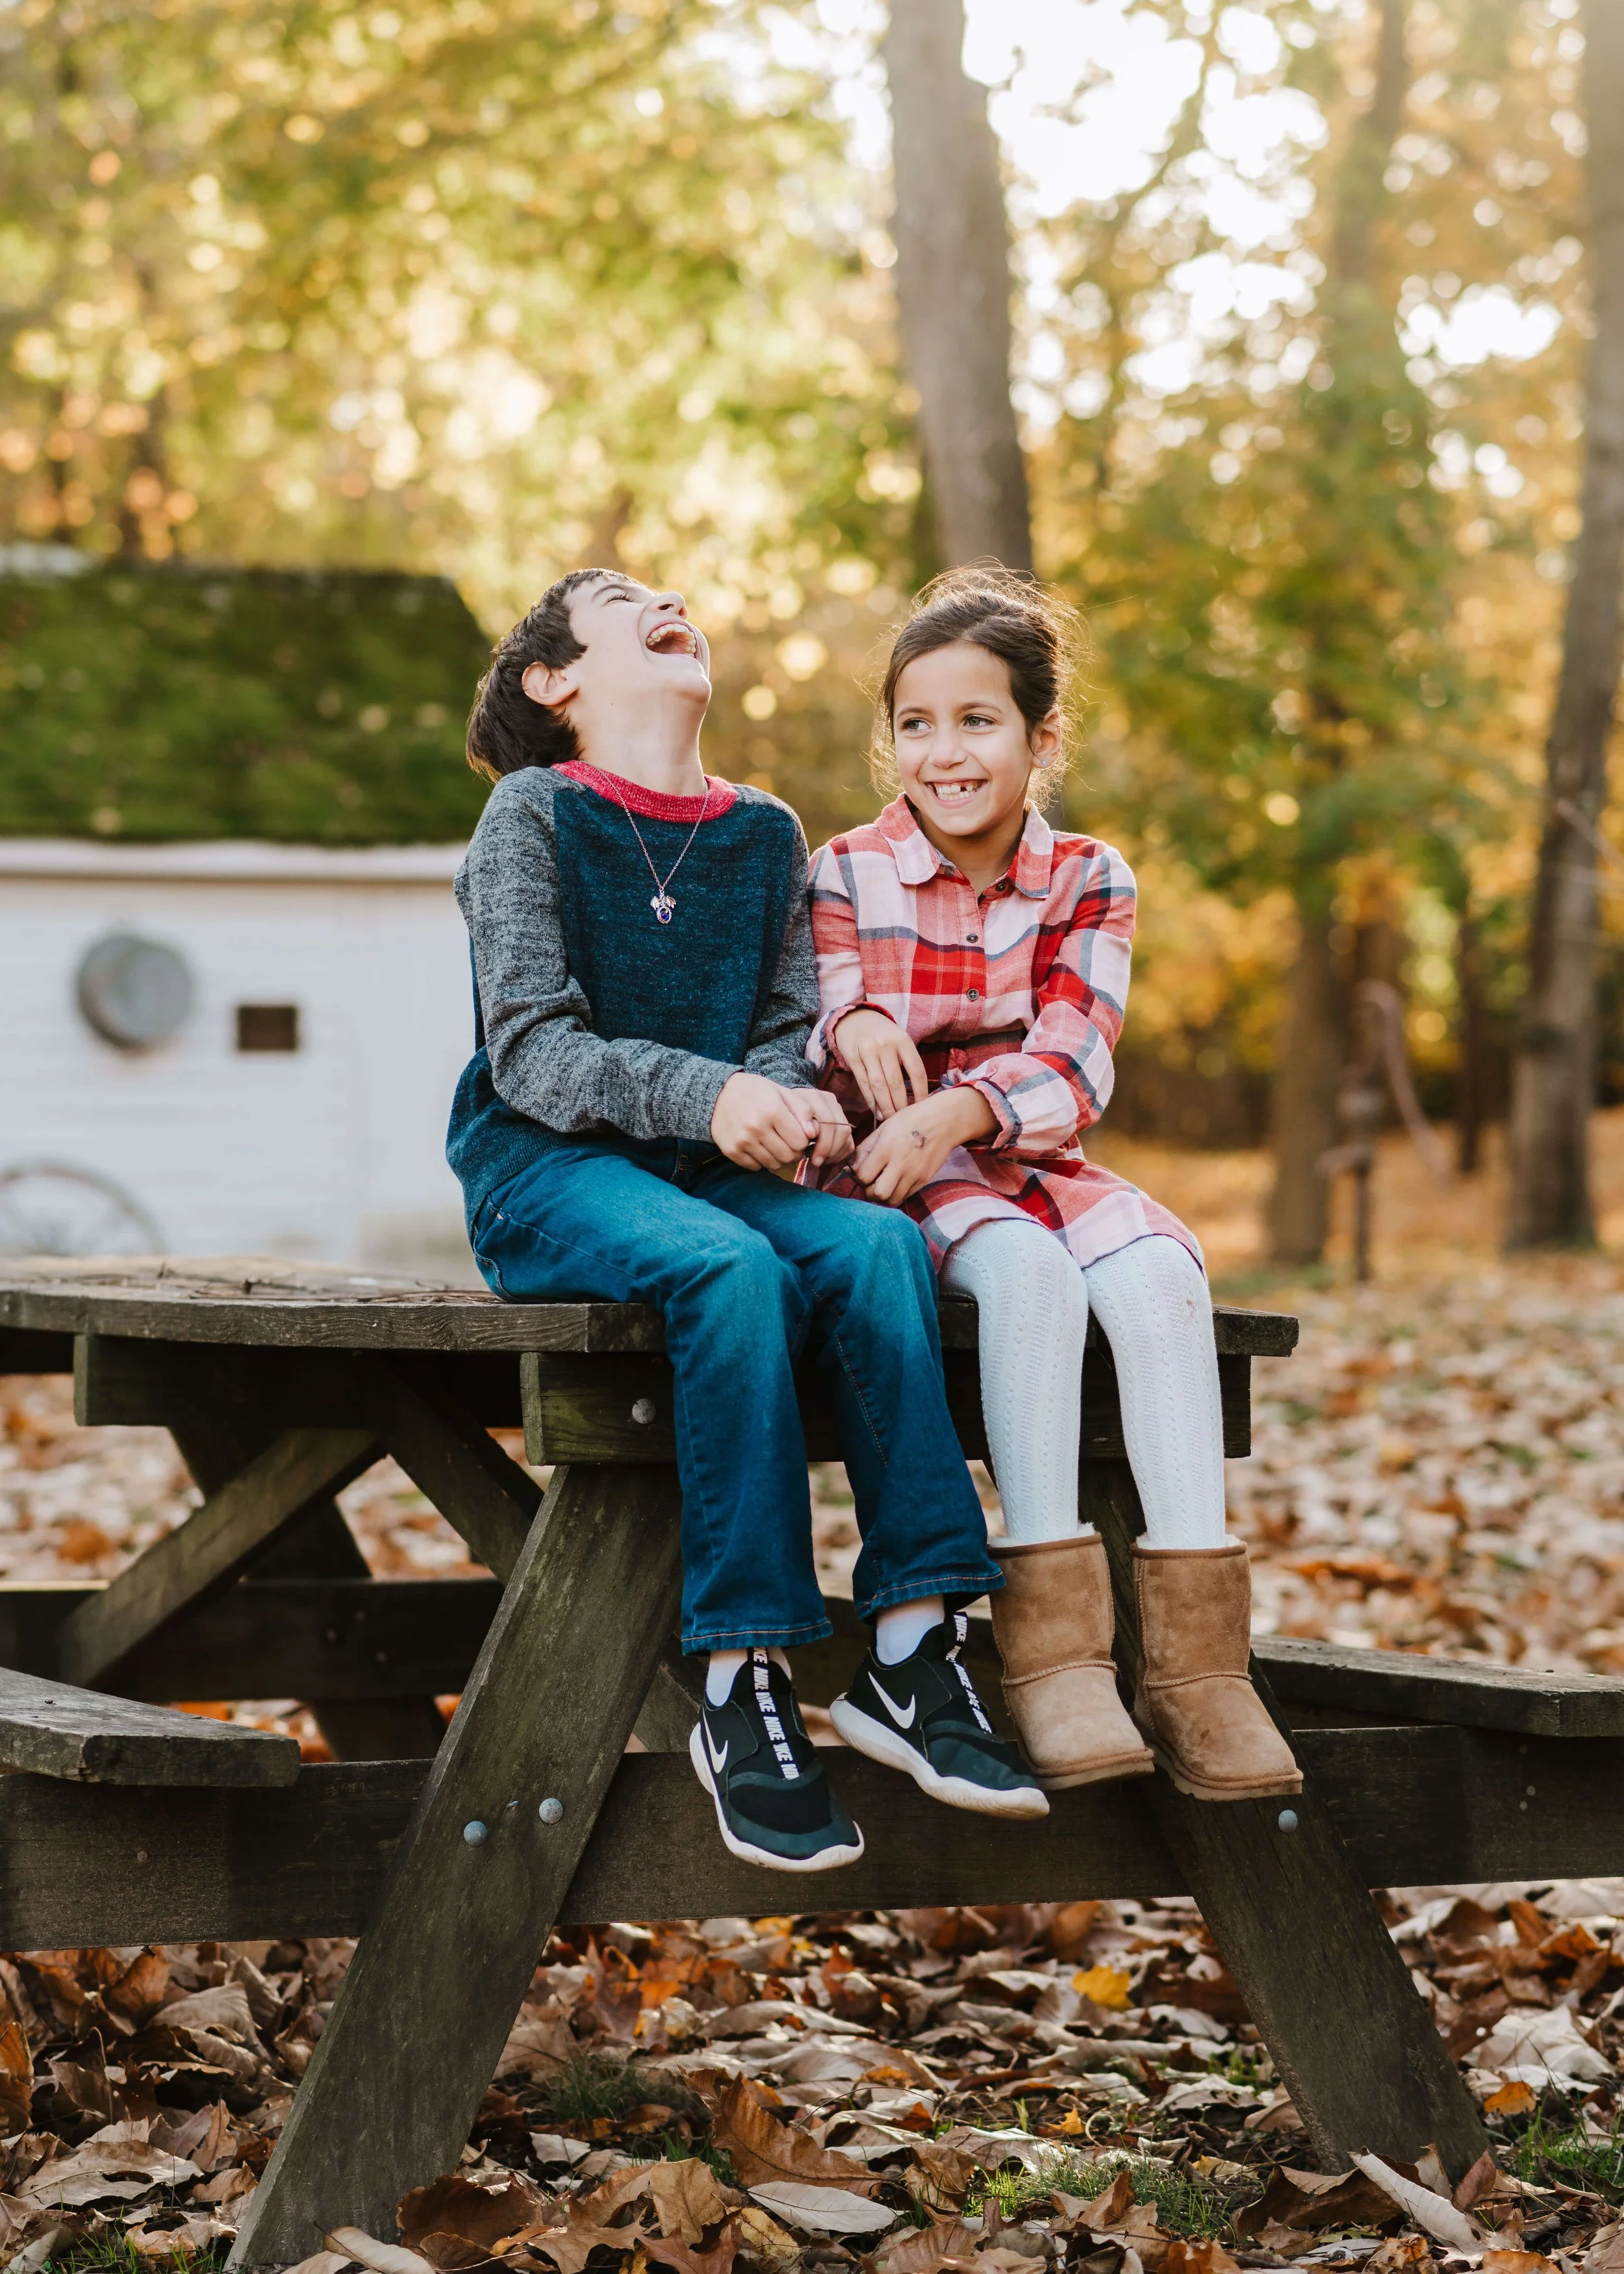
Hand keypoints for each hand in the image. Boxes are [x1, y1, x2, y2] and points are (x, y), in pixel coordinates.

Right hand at [711, 1072, 848, 1170]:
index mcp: (773, 1110)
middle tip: (787, 1143)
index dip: (803, 1141)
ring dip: (777, 1158)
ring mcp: (742, 1141)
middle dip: (793, 1152)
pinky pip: (755, 1167)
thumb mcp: (781, 1092)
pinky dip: (760, 1161)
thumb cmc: (755, 1092)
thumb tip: (814, 1134)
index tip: (797, 1135)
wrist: (718, 1094)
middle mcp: (757, 1127)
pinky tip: (758, 1147)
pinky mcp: (731, 1151)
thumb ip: (802, 1110)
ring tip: (773, 1144)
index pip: (800, 1142)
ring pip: (773, 1164)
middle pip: (788, 1156)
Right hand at [833, 1007, 928, 1120]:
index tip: (922, 1108)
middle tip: (904, 1120)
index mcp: (903, 1041)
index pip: (917, 1072)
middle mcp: (886, 1046)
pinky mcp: (853, 1057)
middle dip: (901, 1105)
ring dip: (885, 1106)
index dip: (921, 1093)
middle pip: (896, 1082)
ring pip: (879, 1085)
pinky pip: (863, 1083)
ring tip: (891, 1119)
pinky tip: (876, 1110)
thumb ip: (908, 1062)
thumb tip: (917, 1094)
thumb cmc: (883, 1035)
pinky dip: (870, 1099)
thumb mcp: (900, 1040)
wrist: (855, 1019)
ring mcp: (868, 1051)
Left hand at [852, 1085, 997, 1204]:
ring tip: (882, 1185)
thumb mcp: (884, 1128)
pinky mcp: (924, 1180)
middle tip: (870, 1183)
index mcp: (886, 1148)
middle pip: (877, 1194)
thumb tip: (850, 1167)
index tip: (860, 1173)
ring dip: (883, 1196)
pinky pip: (906, 1196)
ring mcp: (914, 1174)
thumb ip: (865, 1149)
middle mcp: (900, 1164)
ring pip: (892, 1200)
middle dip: (869, 1192)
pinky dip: (897, 1194)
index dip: (857, 1177)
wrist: (943, 1122)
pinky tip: (895, 1183)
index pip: (863, 1176)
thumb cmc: (910, 1120)